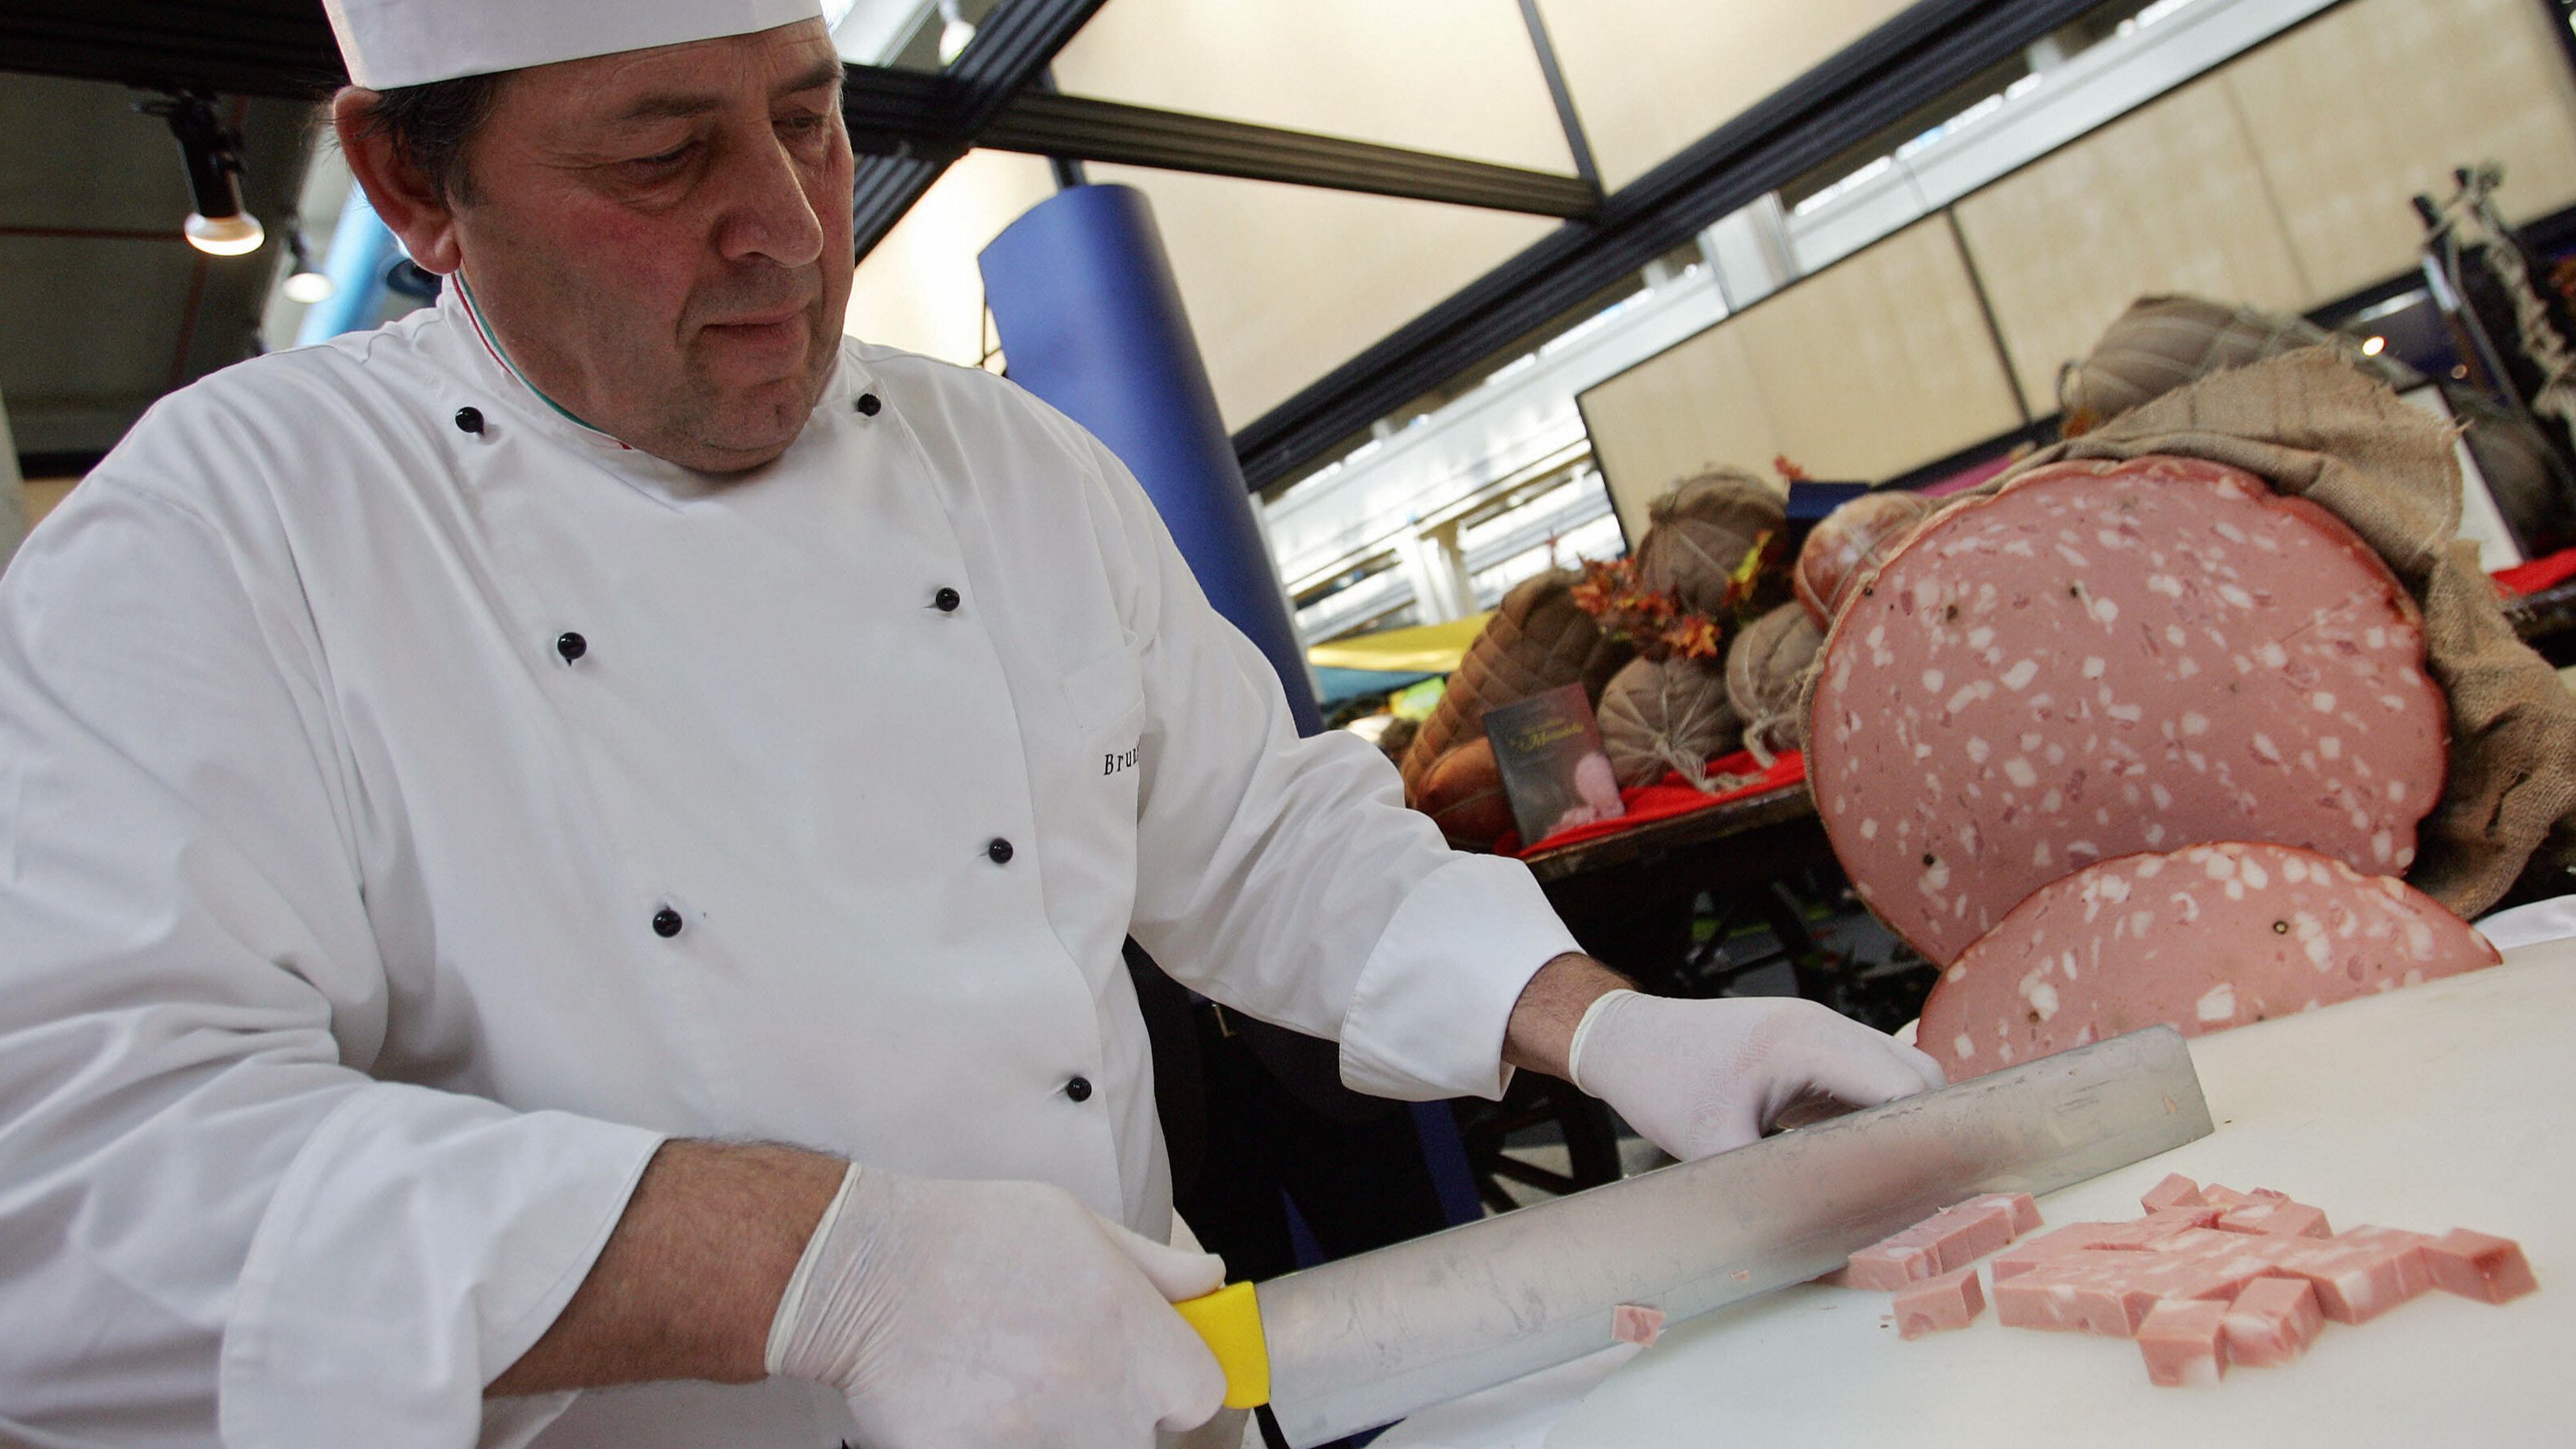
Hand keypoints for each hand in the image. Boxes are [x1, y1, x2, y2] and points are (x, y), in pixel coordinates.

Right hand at [767, 1166, 1227, 1446]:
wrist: (869, 1271)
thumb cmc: (969, 1240)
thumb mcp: (1080, 1225)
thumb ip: (1157, 1267)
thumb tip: (1208, 1281)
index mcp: (1133, 1334)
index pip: (1201, 1396)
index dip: (1178, 1387)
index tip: (1153, 1379)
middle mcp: (1099, 1397)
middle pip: (1140, 1440)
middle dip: (1116, 1418)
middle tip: (1066, 1381)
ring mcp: (1042, 1442)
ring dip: (1063, 1435)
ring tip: (1018, 1391)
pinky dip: (1009, 1445)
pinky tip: (985, 1414)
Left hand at [1569, 991, 1944, 1160]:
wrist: (1623, 1037)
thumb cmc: (1661, 1082)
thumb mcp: (1712, 1147)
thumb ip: (1772, 1193)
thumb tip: (1820, 1244)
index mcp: (1809, 1041)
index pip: (1907, 1088)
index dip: (1928, 1141)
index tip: (1935, 1194)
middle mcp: (1826, 1025)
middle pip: (1920, 1075)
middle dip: (1926, 1133)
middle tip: (1919, 1195)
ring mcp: (1821, 1029)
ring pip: (1899, 1072)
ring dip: (1902, 1122)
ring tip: (1889, 1179)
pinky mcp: (1812, 1045)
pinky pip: (1868, 1076)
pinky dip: (1876, 1113)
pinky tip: (1856, 1157)